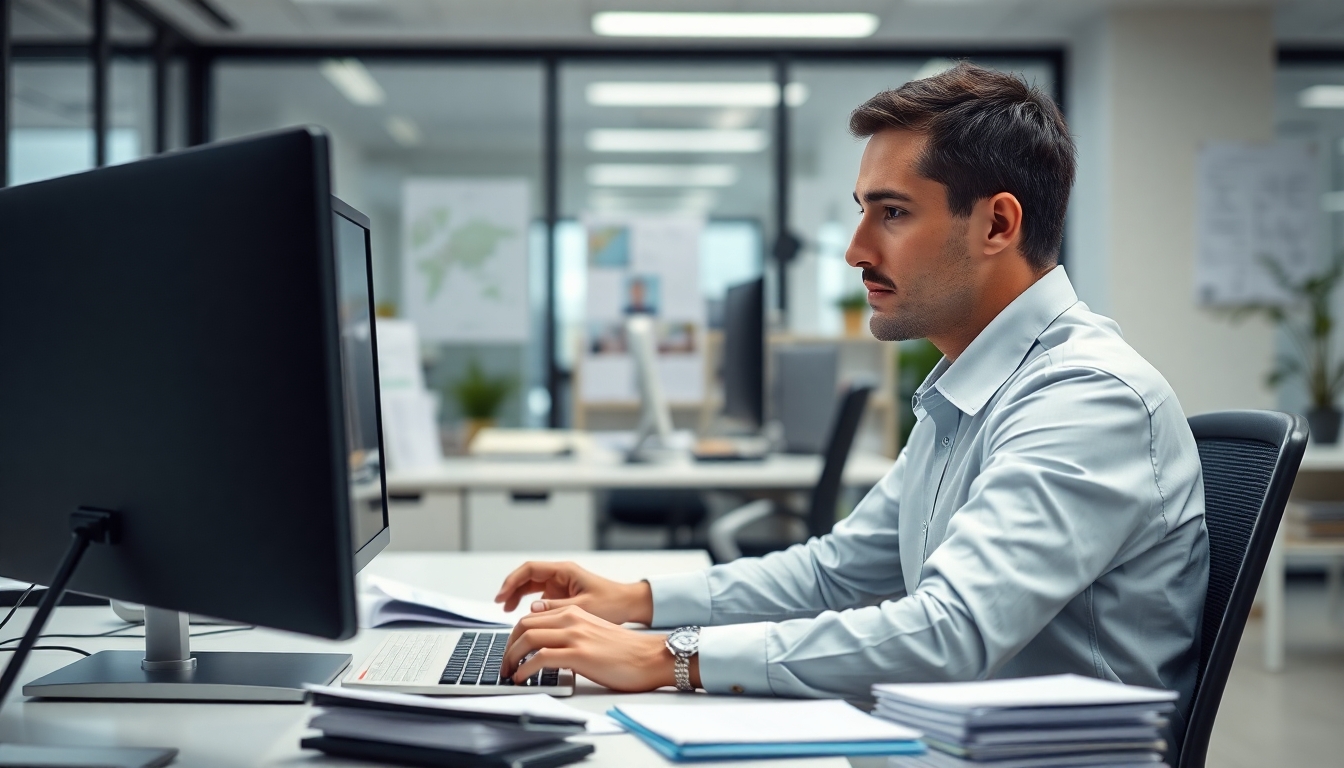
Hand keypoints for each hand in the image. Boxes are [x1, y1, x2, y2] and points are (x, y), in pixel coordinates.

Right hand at [493, 561, 652, 625]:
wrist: (629, 605)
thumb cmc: (612, 603)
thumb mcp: (583, 607)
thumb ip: (556, 608)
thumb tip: (531, 609)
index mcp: (565, 571)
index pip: (530, 569)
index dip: (513, 581)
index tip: (502, 595)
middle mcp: (560, 575)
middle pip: (527, 576)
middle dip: (511, 588)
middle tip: (499, 604)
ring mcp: (560, 584)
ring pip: (531, 586)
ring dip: (517, 595)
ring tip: (506, 610)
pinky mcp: (562, 595)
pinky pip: (539, 596)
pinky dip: (528, 604)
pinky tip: (523, 616)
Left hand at [501, 605, 695, 691]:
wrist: (650, 657)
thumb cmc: (625, 651)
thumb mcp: (593, 632)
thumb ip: (570, 632)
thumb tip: (547, 645)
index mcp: (574, 612)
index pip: (531, 618)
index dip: (514, 636)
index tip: (510, 652)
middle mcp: (572, 619)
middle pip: (524, 625)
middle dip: (508, 646)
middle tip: (505, 665)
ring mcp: (575, 635)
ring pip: (528, 638)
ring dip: (511, 658)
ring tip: (509, 673)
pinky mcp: (579, 654)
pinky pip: (540, 658)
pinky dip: (525, 669)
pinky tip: (522, 679)